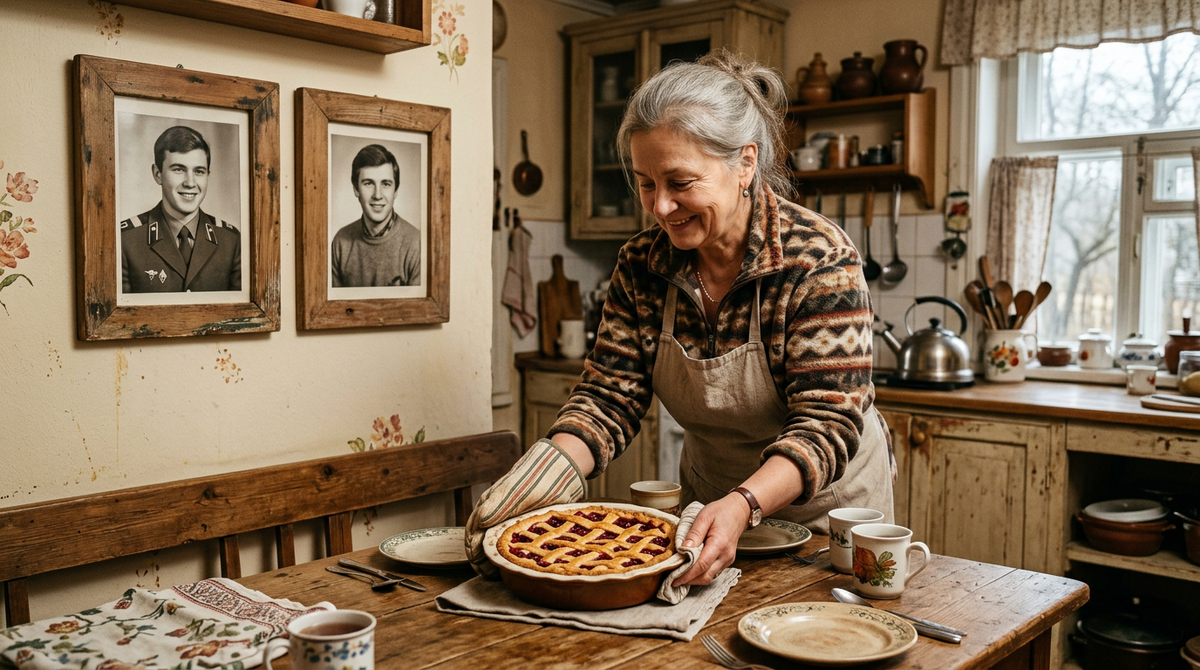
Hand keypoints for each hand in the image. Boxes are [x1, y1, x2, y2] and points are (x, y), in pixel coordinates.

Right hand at [464, 439, 586, 577]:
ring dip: (496, 558)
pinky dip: (510, 553)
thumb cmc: (535, 478)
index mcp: (488, 507)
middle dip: (484, 561)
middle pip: (482, 542)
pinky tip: (517, 562)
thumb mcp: (515, 492)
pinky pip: (513, 541)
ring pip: (496, 542)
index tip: (481, 570)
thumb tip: (479, 523)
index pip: (473, 535)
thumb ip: (496, 505)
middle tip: (491, 576)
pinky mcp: (523, 523)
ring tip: (502, 574)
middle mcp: (495, 514)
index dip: (474, 554)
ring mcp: (509, 519)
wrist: (559, 470)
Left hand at [670, 493, 747, 585]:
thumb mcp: (704, 517)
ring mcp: (727, 560)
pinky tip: (690, 569)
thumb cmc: (721, 511)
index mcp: (719, 544)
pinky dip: (700, 574)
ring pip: (709, 577)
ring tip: (679, 574)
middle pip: (705, 576)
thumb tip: (683, 550)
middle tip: (673, 579)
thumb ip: (694, 534)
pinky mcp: (727, 561)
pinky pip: (712, 572)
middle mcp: (725, 556)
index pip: (701, 566)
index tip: (673, 580)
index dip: (686, 575)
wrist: (738, 511)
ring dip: (694, 579)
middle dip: (688, 580)